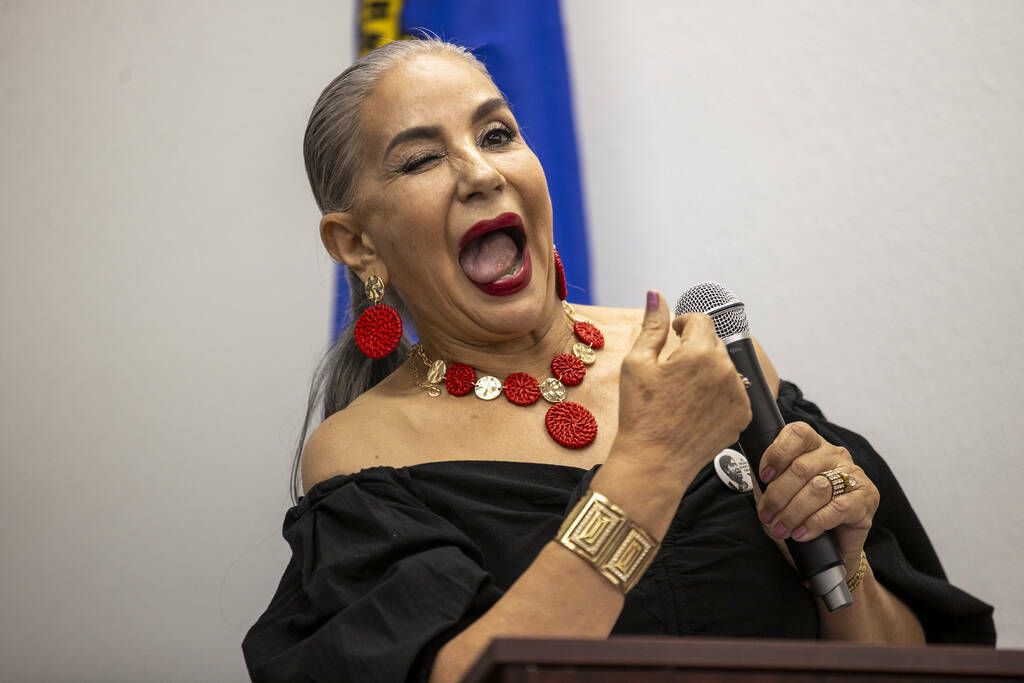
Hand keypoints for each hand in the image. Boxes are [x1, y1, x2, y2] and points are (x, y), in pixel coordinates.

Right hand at [614, 291, 751, 478]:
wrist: (654, 462)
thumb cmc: (641, 414)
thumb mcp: (637, 363)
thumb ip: (652, 325)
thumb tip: (656, 295)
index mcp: (700, 353)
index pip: (701, 320)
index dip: (684, 324)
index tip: (673, 335)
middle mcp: (727, 370)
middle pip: (714, 343)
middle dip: (695, 348)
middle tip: (672, 371)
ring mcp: (738, 394)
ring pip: (724, 367)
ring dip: (707, 370)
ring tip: (682, 392)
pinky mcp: (742, 415)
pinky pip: (733, 390)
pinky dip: (717, 393)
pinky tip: (695, 407)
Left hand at [755, 422, 879, 572]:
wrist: (832, 546)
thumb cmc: (802, 513)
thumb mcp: (778, 492)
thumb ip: (766, 479)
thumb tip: (755, 473)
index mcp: (813, 445)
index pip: (797, 434)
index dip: (777, 453)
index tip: (763, 476)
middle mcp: (835, 455)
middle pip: (801, 467)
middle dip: (778, 495)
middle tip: (766, 516)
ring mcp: (854, 475)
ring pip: (818, 488)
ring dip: (793, 512)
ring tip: (780, 528)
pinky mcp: (866, 499)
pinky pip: (837, 508)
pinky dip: (814, 523)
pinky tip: (801, 533)